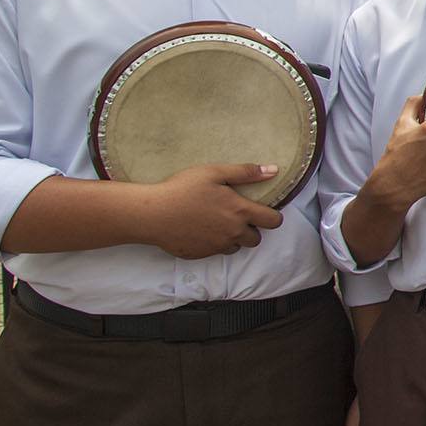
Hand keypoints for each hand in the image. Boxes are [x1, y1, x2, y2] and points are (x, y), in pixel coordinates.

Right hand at [138, 163, 286, 258]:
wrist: (151, 214)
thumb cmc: (182, 189)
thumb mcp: (214, 173)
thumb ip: (245, 172)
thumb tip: (273, 170)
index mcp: (240, 212)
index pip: (273, 221)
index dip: (273, 216)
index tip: (263, 210)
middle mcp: (233, 233)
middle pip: (256, 239)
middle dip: (252, 229)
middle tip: (236, 216)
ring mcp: (216, 246)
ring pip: (236, 247)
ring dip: (233, 238)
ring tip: (217, 222)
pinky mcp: (201, 255)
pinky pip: (216, 252)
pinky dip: (214, 243)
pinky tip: (200, 230)